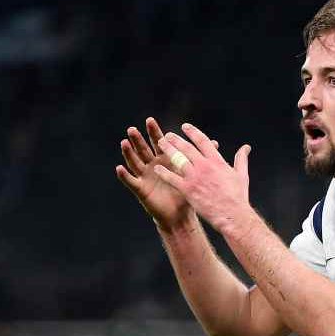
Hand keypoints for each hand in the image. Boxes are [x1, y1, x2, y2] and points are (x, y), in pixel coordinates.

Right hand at [114, 117, 193, 233]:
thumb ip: (201, 157)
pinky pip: (131, 181)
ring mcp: (145, 176)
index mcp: (164, 159)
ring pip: (134, 162)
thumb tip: (215, 143)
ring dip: (128, 153)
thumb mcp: (192, 173)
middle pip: (143, 149)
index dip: (154, 132)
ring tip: (124, 142)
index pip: (158, 142)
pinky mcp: (141, 189)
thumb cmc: (186, 192)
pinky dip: (124, 175)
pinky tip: (119, 168)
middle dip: (138, 139)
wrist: (180, 215)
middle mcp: (152, 165)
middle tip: (132, 129)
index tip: (150, 120)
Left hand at [153, 123, 253, 237]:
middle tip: (167, 135)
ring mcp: (195, 177)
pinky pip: (172, 178)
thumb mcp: (241, 175)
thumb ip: (241, 159)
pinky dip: (164, 172)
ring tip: (161, 144)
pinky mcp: (187, 189)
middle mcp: (204, 166)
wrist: (232, 214)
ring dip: (168, 150)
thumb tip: (246, 147)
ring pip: (177, 159)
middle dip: (176, 140)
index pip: (202, 141)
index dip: (193, 132)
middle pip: (187, 148)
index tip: (185, 127)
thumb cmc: (238, 196)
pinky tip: (157, 169)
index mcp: (217, 161)